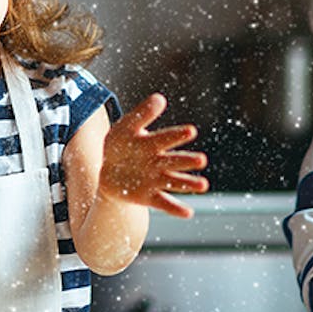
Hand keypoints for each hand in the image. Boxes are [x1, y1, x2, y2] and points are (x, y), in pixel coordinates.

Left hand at [99, 93, 208, 217]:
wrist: (109, 171)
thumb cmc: (121, 145)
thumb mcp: (125, 127)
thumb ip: (141, 114)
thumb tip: (160, 98)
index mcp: (153, 143)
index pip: (166, 138)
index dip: (177, 135)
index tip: (191, 131)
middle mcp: (159, 162)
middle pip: (174, 161)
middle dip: (187, 160)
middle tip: (201, 160)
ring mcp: (155, 180)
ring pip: (174, 182)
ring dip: (189, 184)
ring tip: (204, 185)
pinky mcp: (149, 197)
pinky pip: (164, 203)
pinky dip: (175, 209)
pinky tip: (188, 213)